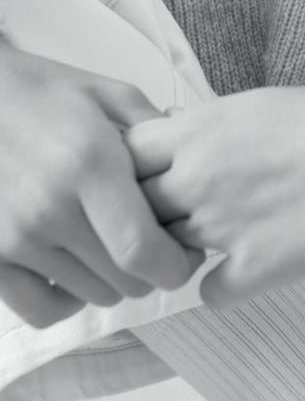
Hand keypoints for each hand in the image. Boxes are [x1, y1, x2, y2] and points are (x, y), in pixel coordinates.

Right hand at [0, 43, 203, 327]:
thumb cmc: (42, 90)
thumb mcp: (105, 93)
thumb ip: (153, 128)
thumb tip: (190, 158)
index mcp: (89, 165)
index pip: (141, 250)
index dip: (175, 266)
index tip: (187, 255)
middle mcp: (51, 209)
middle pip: (123, 280)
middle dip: (152, 270)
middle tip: (154, 245)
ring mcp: (14, 238)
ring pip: (90, 295)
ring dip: (113, 280)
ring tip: (113, 246)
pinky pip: (41, 310)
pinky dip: (68, 300)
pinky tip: (76, 269)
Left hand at [126, 72, 304, 310]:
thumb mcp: (259, 104)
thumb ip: (211, 126)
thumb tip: (181, 136)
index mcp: (201, 129)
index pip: (125, 155)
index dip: (130, 169)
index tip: (147, 176)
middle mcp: (199, 177)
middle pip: (135, 207)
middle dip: (147, 213)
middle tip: (174, 214)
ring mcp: (222, 227)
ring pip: (165, 253)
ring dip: (180, 251)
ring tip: (215, 240)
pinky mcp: (254, 269)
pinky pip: (209, 293)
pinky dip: (221, 287)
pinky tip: (243, 270)